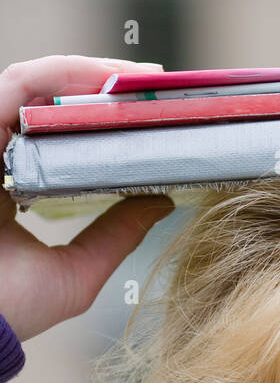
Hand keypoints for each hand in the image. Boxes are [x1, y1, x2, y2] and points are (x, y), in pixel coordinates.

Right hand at [0, 55, 175, 340]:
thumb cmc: (11, 309)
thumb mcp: (77, 273)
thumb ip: (116, 236)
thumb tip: (162, 204)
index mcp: (16, 187)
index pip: (57, 136)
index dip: (102, 118)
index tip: (153, 113)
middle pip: (49, 103)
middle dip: (104, 86)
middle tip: (155, 84)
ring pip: (33, 85)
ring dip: (88, 72)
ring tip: (137, 77)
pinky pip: (14, 85)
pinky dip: (57, 75)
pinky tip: (100, 79)